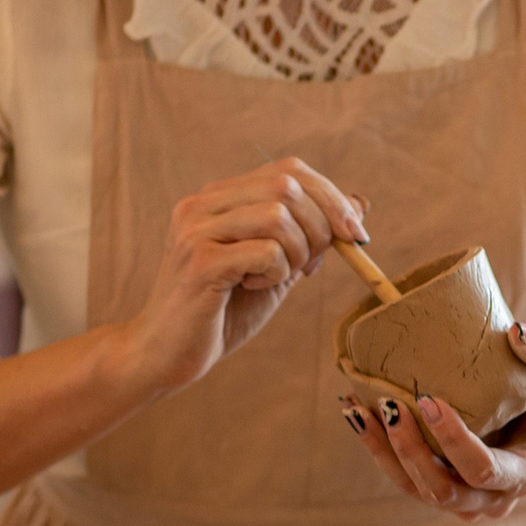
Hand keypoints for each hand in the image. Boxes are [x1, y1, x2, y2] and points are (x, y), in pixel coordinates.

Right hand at [112, 157, 363, 396]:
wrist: (166, 355)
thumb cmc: (221, 313)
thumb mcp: (276, 269)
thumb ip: (310, 238)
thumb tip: (359, 206)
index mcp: (219, 199)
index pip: (289, 170)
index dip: (331, 197)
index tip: (356, 234)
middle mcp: (203, 204)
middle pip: (287, 185)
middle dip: (321, 227)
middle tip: (312, 266)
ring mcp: (197, 230)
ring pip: (278, 215)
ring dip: (298, 253)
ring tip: (277, 279)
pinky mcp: (201, 262)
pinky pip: (266, 252)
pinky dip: (276, 274)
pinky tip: (251, 288)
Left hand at [343, 325, 525, 519]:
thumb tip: (516, 332)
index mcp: (523, 475)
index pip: (483, 470)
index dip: (453, 441)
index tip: (429, 399)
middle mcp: (491, 498)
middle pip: (442, 491)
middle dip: (409, 451)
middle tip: (390, 404)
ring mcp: (462, 500)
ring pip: (414, 488)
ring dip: (383, 451)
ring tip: (358, 408)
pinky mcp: (436, 488)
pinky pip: (402, 477)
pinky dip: (377, 447)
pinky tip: (356, 411)